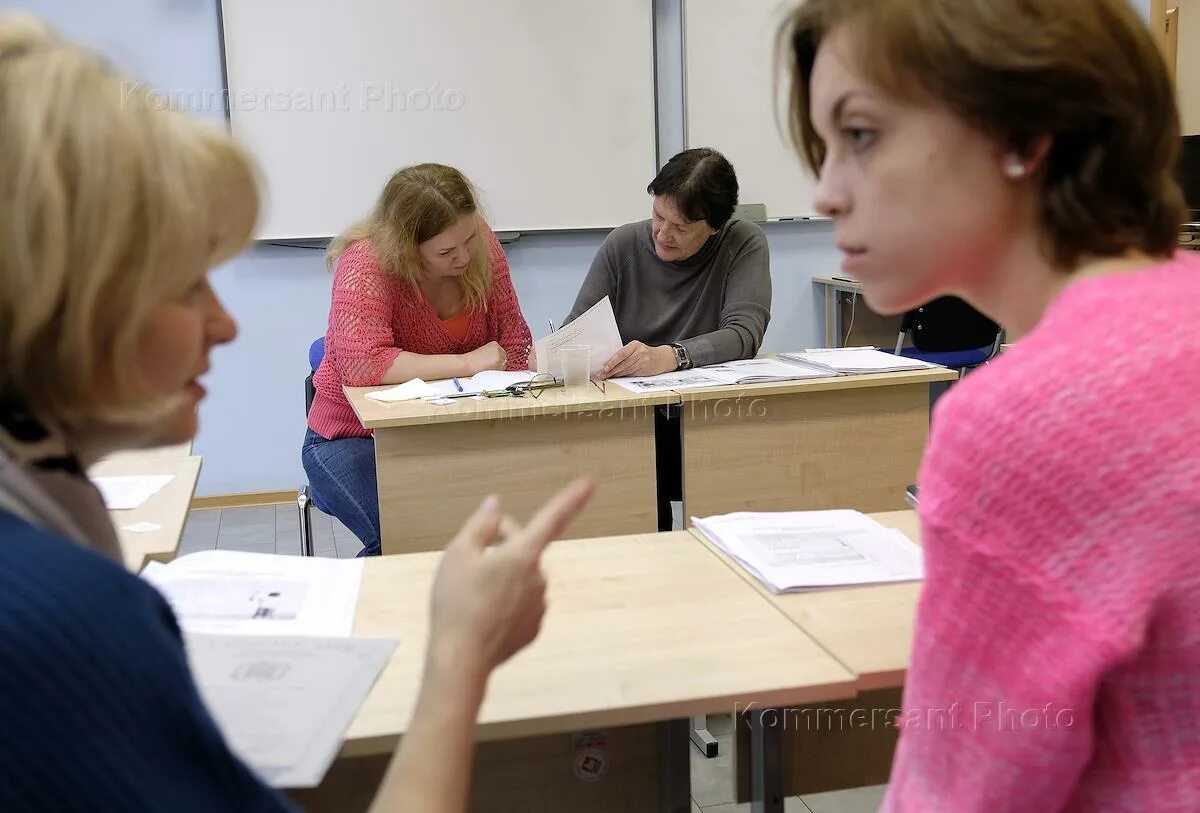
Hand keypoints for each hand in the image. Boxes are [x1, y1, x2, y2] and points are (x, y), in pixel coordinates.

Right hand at [427, 479, 595, 676]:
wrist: (461, 659)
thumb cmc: (456, 602)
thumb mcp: (458, 554)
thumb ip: (480, 525)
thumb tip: (495, 506)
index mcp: (523, 554)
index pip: (552, 518)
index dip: (571, 498)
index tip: (591, 483)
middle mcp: (539, 578)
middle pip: (525, 548)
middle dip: (505, 543)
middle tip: (473, 553)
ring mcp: (539, 605)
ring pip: (522, 576)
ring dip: (505, 574)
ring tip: (474, 589)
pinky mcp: (533, 628)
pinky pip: (522, 603)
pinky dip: (507, 600)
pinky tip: (484, 611)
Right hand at [464, 341, 506, 373]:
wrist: (466, 363)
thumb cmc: (473, 360)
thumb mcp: (484, 351)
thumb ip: (493, 353)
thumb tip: (500, 360)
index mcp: (494, 344)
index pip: (502, 353)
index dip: (497, 359)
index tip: (491, 362)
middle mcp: (498, 348)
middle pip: (504, 358)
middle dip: (499, 363)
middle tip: (489, 366)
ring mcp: (499, 355)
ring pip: (504, 364)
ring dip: (498, 368)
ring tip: (488, 368)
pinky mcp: (498, 362)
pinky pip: (502, 369)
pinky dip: (497, 371)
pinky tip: (489, 370)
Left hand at [601, 341, 676, 378]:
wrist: (663, 358)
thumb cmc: (647, 353)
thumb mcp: (637, 348)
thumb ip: (626, 353)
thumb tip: (610, 361)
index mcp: (635, 345)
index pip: (622, 354)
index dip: (613, 362)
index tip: (605, 368)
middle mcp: (640, 353)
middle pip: (623, 364)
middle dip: (612, 370)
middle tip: (603, 374)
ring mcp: (643, 362)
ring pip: (627, 370)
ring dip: (616, 374)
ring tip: (608, 377)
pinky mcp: (645, 371)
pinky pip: (631, 374)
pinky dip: (623, 376)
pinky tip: (617, 377)